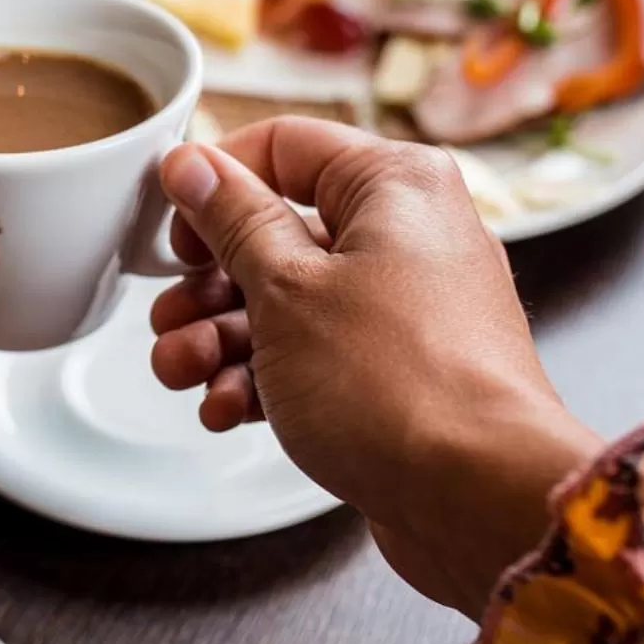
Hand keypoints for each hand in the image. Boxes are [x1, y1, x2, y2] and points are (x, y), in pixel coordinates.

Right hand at [149, 118, 599, 616]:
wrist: (475, 497)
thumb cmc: (396, 383)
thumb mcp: (285, 287)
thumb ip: (232, 220)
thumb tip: (193, 164)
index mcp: (395, 185)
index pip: (285, 146)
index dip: (216, 180)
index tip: (168, 223)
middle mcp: (410, 236)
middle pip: (278, 234)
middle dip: (208, 285)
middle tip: (170, 316)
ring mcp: (407, 308)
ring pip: (287, 303)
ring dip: (221, 339)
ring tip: (183, 371)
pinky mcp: (398, 373)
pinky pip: (315, 358)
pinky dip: (262, 380)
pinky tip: (226, 408)